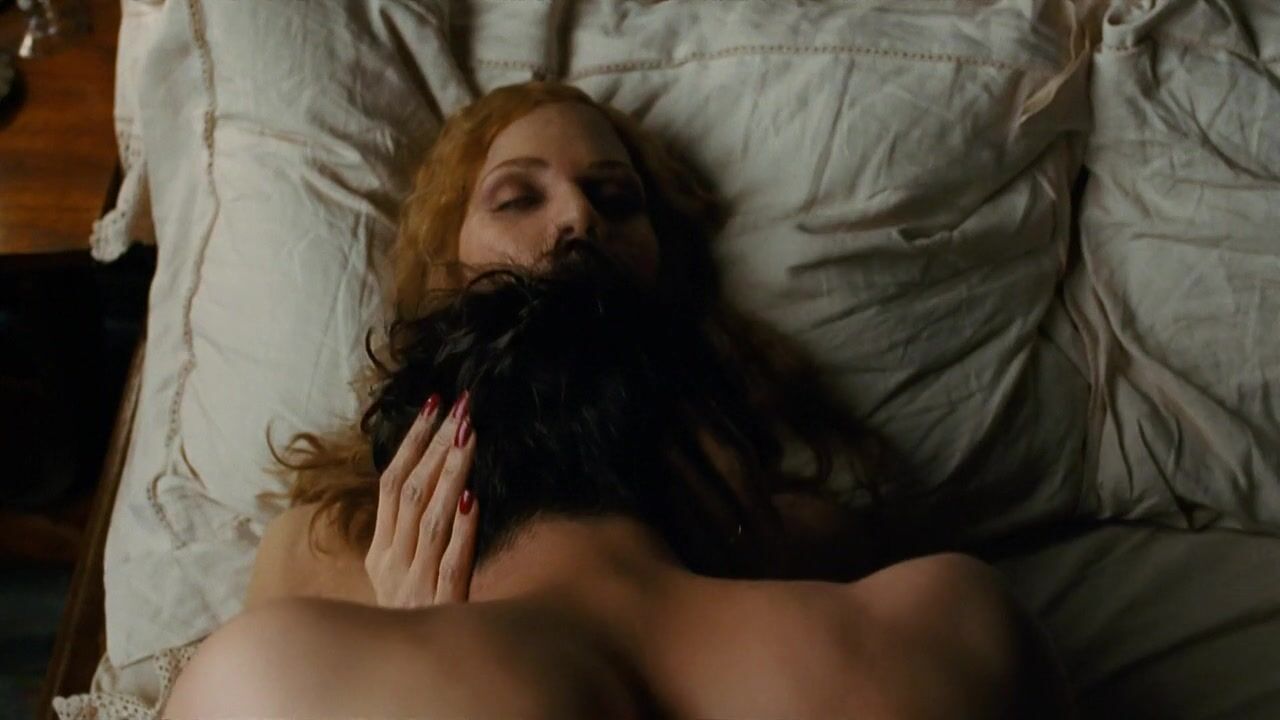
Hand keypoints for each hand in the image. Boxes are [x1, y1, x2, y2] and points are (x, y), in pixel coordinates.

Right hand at [365, 391, 478, 607]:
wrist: (406, 681)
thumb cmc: (412, 621)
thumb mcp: (402, 576)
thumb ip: (412, 533)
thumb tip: (440, 477)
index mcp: (379, 553)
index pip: (392, 483)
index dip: (413, 442)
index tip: (435, 405)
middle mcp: (392, 563)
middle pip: (412, 491)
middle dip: (437, 444)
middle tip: (461, 407)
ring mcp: (414, 583)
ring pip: (432, 518)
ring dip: (452, 473)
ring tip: (470, 436)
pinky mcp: (440, 605)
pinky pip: (452, 560)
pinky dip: (462, 529)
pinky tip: (476, 499)